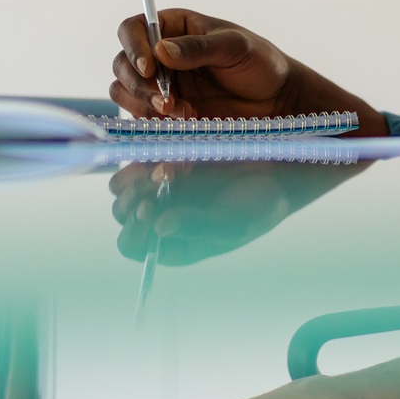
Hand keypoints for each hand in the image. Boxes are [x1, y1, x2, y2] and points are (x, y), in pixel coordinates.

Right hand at [109, 9, 388, 134]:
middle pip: (122, 64)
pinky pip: (142, 116)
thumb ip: (198, 47)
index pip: (132, 29)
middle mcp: (159, 54)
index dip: (133, 48)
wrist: (276, 102)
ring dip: (145, 105)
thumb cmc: (259, 64)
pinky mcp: (165, 111)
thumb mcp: (235, 47)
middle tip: (167, 101)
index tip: (150, 69)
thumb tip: (160, 50)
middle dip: (139, 85)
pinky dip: (156, 122)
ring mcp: (160, 84)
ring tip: (182, 112)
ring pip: (125, 92)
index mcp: (172, 27)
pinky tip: (186, 121)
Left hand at [109, 159, 363, 265]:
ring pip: (125, 184)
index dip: (134, 231)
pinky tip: (171, 153)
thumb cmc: (259, 206)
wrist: (276, 168)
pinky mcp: (165, 157)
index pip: (133, 245)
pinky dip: (150, 153)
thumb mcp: (233, 222)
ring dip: (139, 175)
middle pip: (123, 212)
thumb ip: (196, 225)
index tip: (148, 211)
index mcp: (173, 244)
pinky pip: (142, 155)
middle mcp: (161, 216)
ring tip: (165, 167)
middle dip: (134, 199)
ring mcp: (161, 187)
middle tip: (156, 184)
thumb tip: (159, 229)